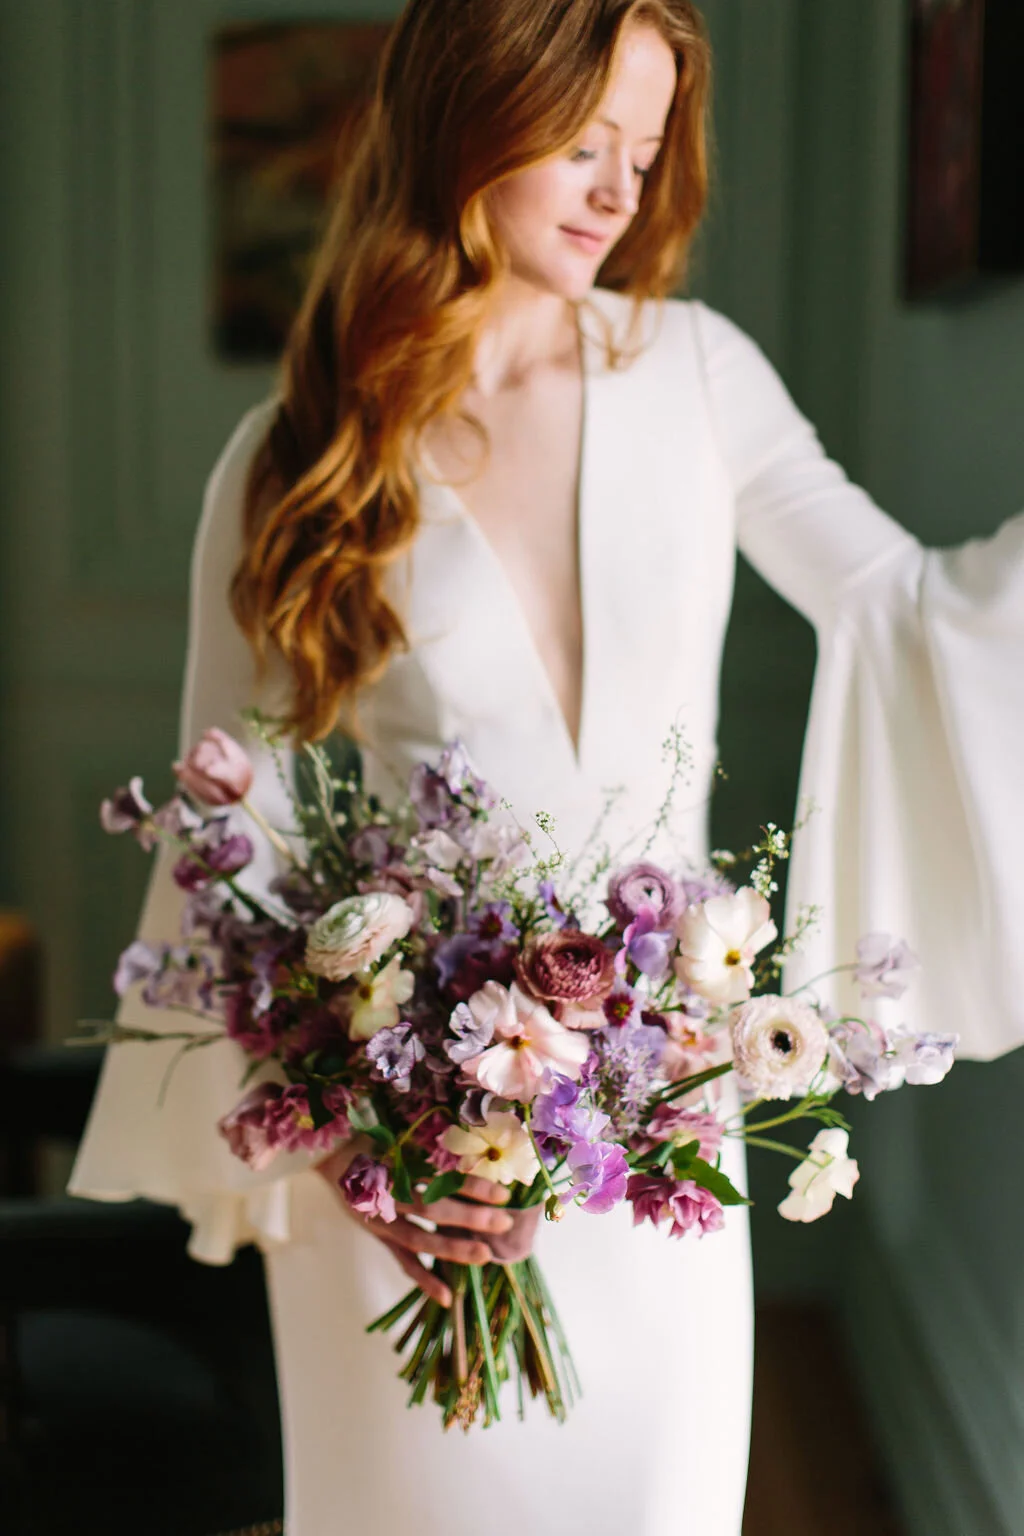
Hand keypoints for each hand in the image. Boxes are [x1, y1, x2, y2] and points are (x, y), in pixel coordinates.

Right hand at [314, 1144, 525, 1307]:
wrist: (336, 1155)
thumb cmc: (380, 1141)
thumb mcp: (405, 1138)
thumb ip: (435, 1150)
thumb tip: (480, 1154)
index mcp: (398, 1166)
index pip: (440, 1177)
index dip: (471, 1185)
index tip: (503, 1193)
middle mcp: (390, 1195)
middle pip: (433, 1208)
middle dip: (470, 1217)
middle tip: (504, 1222)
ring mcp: (383, 1220)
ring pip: (420, 1238)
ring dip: (453, 1248)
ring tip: (486, 1256)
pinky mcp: (381, 1236)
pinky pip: (403, 1261)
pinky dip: (424, 1279)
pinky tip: (448, 1297)